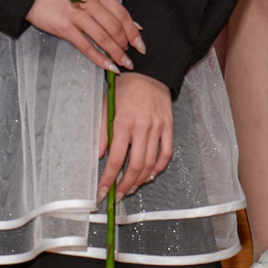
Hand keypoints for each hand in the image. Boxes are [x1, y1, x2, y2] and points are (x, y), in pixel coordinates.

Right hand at [28, 0, 143, 72]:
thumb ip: (107, 5)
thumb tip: (132, 24)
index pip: (121, 12)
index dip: (133, 29)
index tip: (140, 42)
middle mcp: (89, 2)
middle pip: (114, 26)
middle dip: (126, 44)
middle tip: (131, 55)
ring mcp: (77, 14)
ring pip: (103, 37)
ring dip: (116, 53)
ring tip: (124, 63)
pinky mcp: (65, 27)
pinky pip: (86, 46)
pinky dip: (99, 58)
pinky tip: (108, 66)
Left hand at [96, 72, 172, 197]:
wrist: (149, 71)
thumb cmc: (124, 89)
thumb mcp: (106, 106)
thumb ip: (102, 132)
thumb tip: (99, 156)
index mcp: (123, 123)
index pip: (116, 159)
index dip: (108, 179)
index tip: (102, 192)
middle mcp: (142, 127)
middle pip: (135, 166)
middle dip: (125, 186)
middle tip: (117, 196)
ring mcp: (157, 128)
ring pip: (150, 164)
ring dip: (140, 181)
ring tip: (131, 188)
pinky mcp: (169, 127)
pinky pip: (166, 153)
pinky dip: (158, 168)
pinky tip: (149, 175)